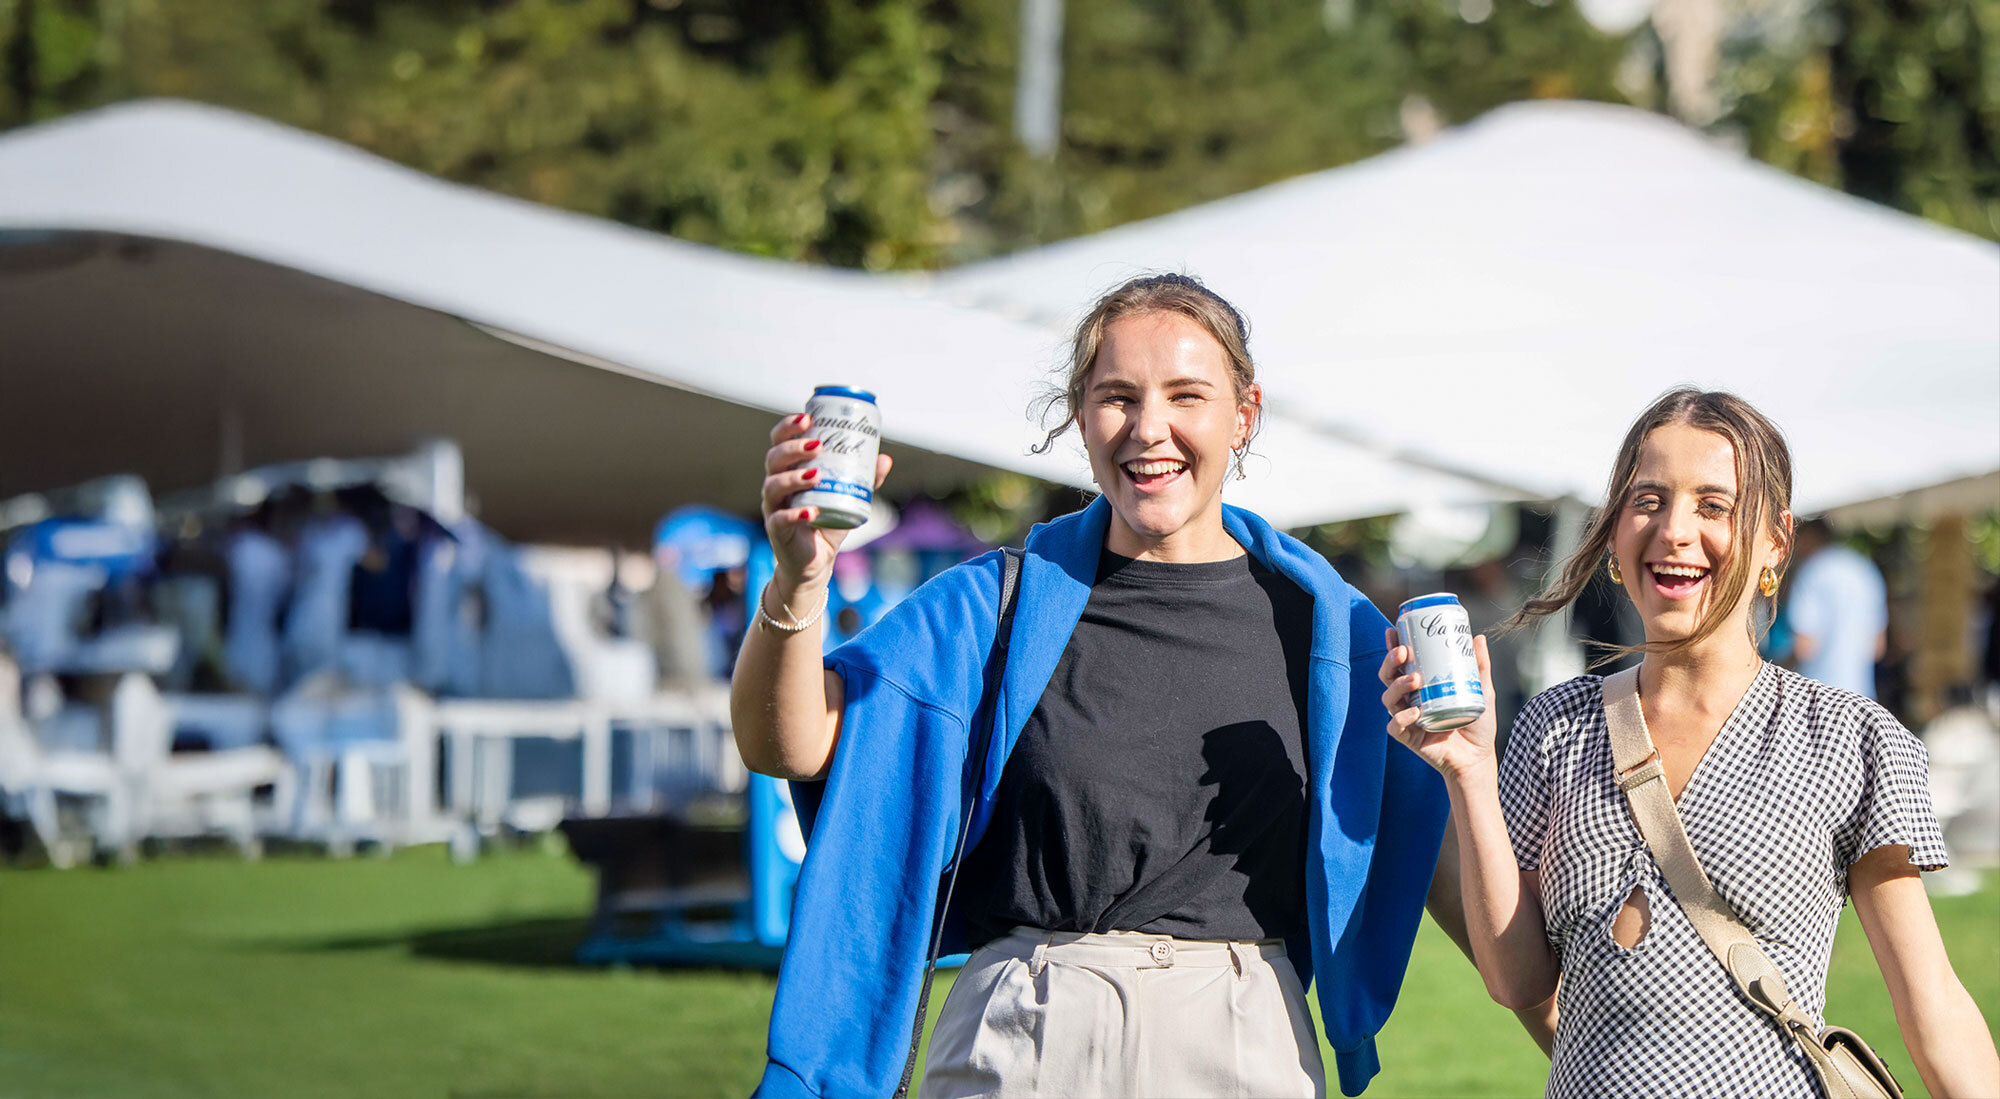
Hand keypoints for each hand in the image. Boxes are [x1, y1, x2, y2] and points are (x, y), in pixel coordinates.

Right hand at [761, 412, 892, 590]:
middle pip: (773, 458)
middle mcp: (776, 485)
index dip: (788, 427)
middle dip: (793, 447)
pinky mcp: (777, 531)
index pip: (779, 441)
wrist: (814, 560)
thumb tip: (884, 459)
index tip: (807, 418)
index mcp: (788, 470)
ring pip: (773, 485)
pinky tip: (810, 512)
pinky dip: (794, 515)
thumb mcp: (847, 496)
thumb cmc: (826, 521)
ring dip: (793, 478)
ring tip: (815, 475)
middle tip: (817, 444)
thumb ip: (864, 479)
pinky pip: (780, 520)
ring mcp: (774, 508)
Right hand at [1378, 626, 1498, 779]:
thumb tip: (1478, 638)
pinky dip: (1402, 717)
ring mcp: (1406, 718)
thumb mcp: (1482, 690)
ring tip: (1414, 679)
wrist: (1478, 757)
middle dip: (1390, 662)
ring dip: (1397, 685)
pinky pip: (1395, 726)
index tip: (1393, 630)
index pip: (1400, 664)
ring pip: (1389, 698)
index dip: (1392, 647)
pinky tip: (1415, 711)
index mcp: (1419, 687)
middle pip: (1387, 677)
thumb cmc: (1477, 724)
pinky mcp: (1408, 737)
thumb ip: (1479, 666)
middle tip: (1404, 652)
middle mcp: (1408, 700)